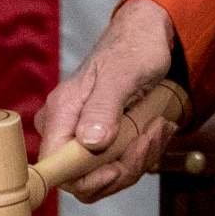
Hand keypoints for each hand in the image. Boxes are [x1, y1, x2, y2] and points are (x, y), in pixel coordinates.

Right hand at [33, 0, 180, 202]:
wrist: (148, 36)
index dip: (84, 179)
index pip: (55, 167)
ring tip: (159, 126)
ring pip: (106, 174)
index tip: (116, 168)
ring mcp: (84, 136)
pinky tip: (157, 127)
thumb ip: (103, 108)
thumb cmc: (133, 49)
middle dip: (124, 166)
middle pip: (84, 179)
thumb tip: (89, 143)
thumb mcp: (122, 75)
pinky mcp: (103, 140)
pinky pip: (120, 163)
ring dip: (140, 156)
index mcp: (61, 113)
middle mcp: (66, 129)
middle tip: (150, 136)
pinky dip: (144, 151)